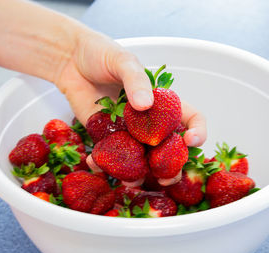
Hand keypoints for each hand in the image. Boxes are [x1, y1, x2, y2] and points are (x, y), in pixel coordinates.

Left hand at [55, 31, 206, 185]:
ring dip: (139, 175)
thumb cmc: (102, 54)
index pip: (190, 119)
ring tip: (131, 182)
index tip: (191, 141)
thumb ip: (136, 80)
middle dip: (171, 167)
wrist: (71, 61)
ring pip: (141, 159)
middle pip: (168, 149)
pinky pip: (110, 157)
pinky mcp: (106, 137)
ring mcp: (128, 132)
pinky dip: (104, 165)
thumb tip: (145, 104)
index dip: (197, 132)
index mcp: (162, 102)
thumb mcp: (123, 61)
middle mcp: (149, 121)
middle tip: (167, 178)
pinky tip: (95, 163)